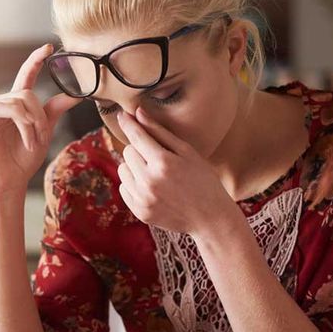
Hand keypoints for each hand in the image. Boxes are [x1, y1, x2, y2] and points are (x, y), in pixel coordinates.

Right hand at [0, 44, 81, 196]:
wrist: (9, 182)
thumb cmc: (23, 160)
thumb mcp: (44, 133)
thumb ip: (54, 112)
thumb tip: (74, 95)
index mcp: (17, 105)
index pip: (26, 76)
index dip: (35, 61)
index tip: (48, 48)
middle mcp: (2, 104)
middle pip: (27, 93)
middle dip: (40, 115)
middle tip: (43, 135)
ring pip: (17, 101)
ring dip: (31, 122)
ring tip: (33, 141)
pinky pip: (3, 110)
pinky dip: (20, 124)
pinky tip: (25, 139)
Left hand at [116, 108, 240, 234]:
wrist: (210, 218)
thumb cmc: (203, 180)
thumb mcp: (187, 152)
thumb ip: (160, 132)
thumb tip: (138, 113)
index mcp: (163, 163)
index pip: (137, 136)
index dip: (128, 123)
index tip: (122, 115)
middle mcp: (149, 181)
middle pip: (128, 152)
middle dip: (139, 150)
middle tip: (158, 157)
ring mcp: (143, 198)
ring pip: (123, 169)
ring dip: (134, 167)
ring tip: (155, 173)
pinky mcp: (139, 211)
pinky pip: (124, 188)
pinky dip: (134, 184)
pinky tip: (152, 187)